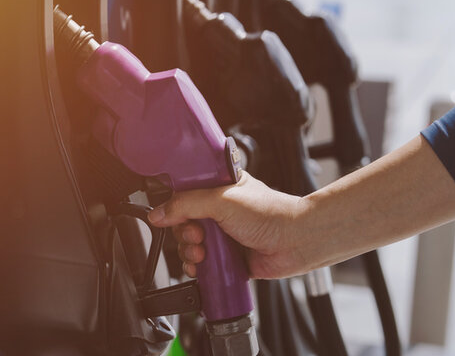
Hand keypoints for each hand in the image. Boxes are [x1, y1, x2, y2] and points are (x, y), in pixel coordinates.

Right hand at [147, 171, 311, 278]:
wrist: (295, 241)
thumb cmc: (271, 214)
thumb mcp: (221, 200)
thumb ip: (185, 205)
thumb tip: (158, 213)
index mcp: (217, 188)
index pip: (182, 195)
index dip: (175, 207)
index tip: (176, 215)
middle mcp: (218, 210)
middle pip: (182, 223)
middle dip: (183, 233)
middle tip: (197, 235)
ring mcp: (222, 235)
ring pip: (189, 245)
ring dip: (189, 251)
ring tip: (202, 252)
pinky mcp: (227, 257)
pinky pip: (201, 264)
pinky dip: (197, 267)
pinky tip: (202, 266)